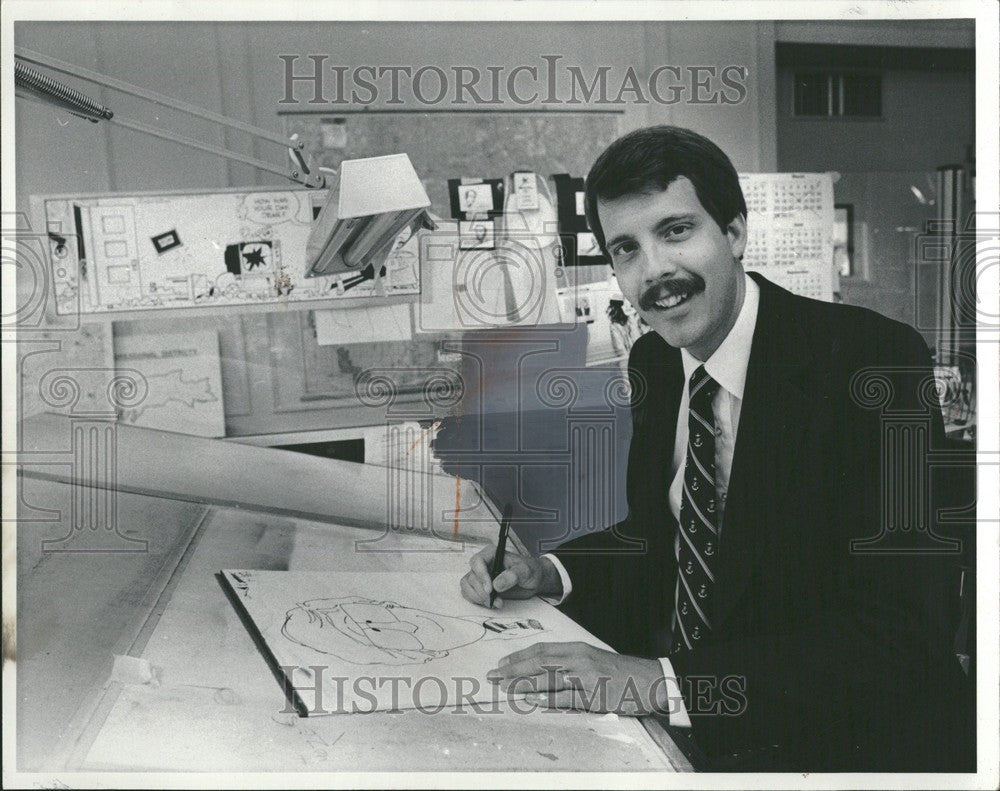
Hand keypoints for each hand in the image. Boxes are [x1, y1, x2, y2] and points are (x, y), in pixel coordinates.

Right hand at [460, 543, 560, 608]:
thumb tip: (496, 584)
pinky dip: (478, 601)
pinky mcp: (480, 587)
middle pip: (472, 576)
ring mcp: (480, 576)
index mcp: (492, 553)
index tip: (490, 589)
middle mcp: (483, 563)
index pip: (477, 561)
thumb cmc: (530, 570)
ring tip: (496, 603)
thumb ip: (512, 575)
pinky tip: (491, 603)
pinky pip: (469, 593)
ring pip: (467, 586)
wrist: (533, 580)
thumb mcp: (525, 571)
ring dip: (479, 597)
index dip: (481, 575)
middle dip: (482, 592)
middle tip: (496, 600)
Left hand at [486, 641, 675, 716]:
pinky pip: (565, 698)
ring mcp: (585, 678)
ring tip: (504, 687)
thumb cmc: (618, 671)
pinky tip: (530, 700)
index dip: (518, 657)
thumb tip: (540, 668)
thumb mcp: (591, 658)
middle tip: (493, 676)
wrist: (648, 680)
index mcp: (577, 649)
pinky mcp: (593, 696)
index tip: (501, 664)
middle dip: (513, 670)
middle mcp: (579, 660)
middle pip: (539, 663)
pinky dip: (546, 699)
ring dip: (523, 683)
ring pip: (547, 678)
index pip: (541, 651)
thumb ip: (568, 661)